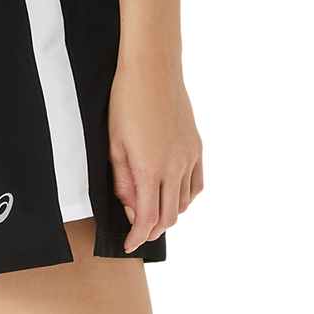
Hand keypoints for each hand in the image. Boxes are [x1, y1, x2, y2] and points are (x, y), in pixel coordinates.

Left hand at [108, 58, 203, 252]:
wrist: (153, 69)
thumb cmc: (126, 102)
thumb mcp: (115, 146)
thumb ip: (123, 183)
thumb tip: (132, 210)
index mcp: (150, 168)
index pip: (147, 218)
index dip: (137, 237)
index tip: (129, 245)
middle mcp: (175, 166)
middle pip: (168, 217)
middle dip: (151, 231)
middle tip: (138, 234)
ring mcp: (190, 157)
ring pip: (183, 204)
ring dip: (168, 215)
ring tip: (152, 215)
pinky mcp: (198, 148)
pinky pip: (195, 185)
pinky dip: (183, 198)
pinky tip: (171, 196)